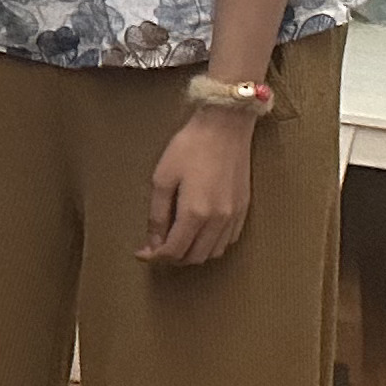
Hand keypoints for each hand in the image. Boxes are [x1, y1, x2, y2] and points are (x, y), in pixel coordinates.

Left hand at [143, 105, 257, 263]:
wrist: (224, 127)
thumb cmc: (189, 148)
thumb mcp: (162, 179)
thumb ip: (157, 215)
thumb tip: (153, 242)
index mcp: (195, 213)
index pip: (174, 250)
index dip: (155, 257)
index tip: (141, 252)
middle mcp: (218, 219)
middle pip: (195, 257)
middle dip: (172, 257)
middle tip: (155, 247)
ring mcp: (235, 215)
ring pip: (213, 252)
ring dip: (193, 253)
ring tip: (175, 241)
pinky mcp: (244, 208)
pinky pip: (228, 240)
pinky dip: (211, 244)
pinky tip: (198, 233)